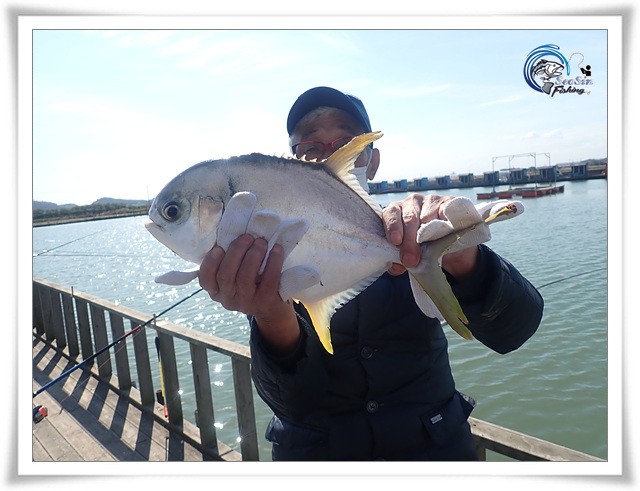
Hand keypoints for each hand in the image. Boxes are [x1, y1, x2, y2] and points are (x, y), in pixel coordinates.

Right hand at [199, 234, 300, 353]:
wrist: (272, 309)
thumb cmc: (251, 284)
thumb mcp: (234, 278)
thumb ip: (230, 263)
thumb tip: (233, 234)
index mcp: (217, 291)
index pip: (205, 280)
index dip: (210, 263)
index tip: (218, 248)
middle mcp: (228, 299)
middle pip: (226, 274)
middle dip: (236, 251)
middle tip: (248, 237)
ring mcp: (246, 303)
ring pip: (244, 277)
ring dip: (254, 254)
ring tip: (261, 242)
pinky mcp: (265, 301)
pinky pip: (269, 279)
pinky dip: (273, 261)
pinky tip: (277, 249)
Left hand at [382, 193, 478, 280]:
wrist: (448, 240)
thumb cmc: (421, 244)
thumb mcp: (409, 252)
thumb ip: (399, 260)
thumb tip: (396, 268)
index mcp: (396, 211)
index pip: (390, 214)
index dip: (392, 227)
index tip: (395, 241)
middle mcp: (412, 202)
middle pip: (409, 217)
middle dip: (410, 240)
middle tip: (411, 259)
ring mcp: (431, 200)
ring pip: (427, 215)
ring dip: (428, 232)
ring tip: (430, 246)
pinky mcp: (449, 202)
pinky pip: (446, 211)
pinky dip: (445, 221)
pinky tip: (446, 230)